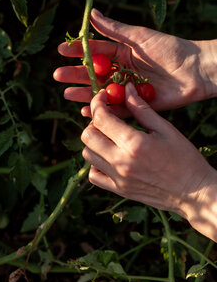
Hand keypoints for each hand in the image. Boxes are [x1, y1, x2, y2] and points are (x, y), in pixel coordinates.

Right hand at [53, 9, 215, 114]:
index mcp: (122, 53)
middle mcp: (122, 71)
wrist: (195, 70)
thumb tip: (90, 13)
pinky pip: (116, 109)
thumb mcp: (139, 36)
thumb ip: (114, 29)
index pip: (95, 52)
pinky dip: (102, 110)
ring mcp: (128, 89)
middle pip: (94, 74)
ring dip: (84, 94)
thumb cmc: (169, 48)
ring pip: (101, 92)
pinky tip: (86, 110)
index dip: (78, 51)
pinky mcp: (136, 105)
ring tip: (67, 94)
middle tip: (58, 75)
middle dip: (76, 75)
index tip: (61, 51)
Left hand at [81, 83, 216, 240]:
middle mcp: (121, 162)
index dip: (97, 103)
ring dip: (94, 141)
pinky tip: (108, 156)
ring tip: (109, 136)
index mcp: (134, 143)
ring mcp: (118, 179)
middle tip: (107, 117)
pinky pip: (94, 176)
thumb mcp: (165, 128)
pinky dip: (95, 163)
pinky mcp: (119, 190)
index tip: (102, 97)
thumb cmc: (184, 157)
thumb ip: (141, 108)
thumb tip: (127, 89)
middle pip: (87, 136)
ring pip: (87, 154)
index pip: (100, 119)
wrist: (193, 192)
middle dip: (93, 121)